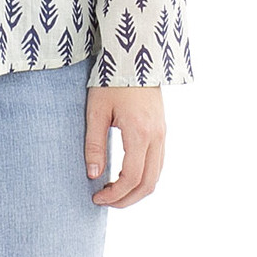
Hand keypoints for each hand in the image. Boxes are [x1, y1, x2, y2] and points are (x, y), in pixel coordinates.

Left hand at [84, 85, 165, 207]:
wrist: (134, 55)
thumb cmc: (110, 80)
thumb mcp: (96, 110)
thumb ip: (94, 143)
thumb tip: (93, 175)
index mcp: (140, 133)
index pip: (131, 178)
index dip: (115, 195)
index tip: (96, 198)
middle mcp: (156, 137)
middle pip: (148, 184)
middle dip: (127, 199)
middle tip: (104, 201)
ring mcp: (162, 134)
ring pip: (156, 176)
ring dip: (136, 190)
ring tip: (113, 191)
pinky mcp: (162, 130)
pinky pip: (158, 163)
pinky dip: (144, 177)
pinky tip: (125, 176)